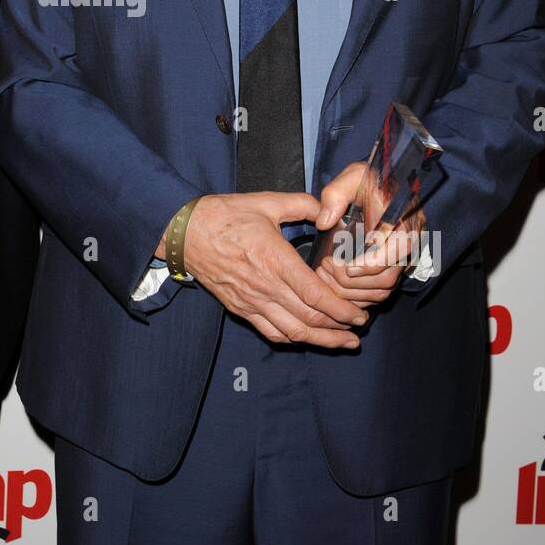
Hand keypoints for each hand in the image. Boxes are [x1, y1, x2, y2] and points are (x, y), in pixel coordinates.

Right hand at [159, 192, 368, 347]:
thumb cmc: (224, 215)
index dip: (342, 310)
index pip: (315, 295)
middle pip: (309, 318)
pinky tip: (307, 338)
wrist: (185, 233)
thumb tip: (327, 210)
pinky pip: (271, 331)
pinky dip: (293, 339)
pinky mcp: (241, 308)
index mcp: (275, 259)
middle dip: (340, 328)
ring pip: (293, 331)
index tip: (360, 314)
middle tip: (359, 328)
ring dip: (321, 340)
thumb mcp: (265, 202)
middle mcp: (265, 286)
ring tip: (343, 342)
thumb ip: (301, 205)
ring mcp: (252, 301)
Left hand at [314, 163, 426, 305]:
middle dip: (354, 281)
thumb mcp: (353, 177)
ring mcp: (400, 258)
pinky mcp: (390, 267)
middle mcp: (408, 243)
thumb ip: (336, 194)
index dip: (372, 264)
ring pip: (383, 289)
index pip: (399, 250)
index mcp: (404, 219)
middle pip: (388, 277)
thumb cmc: (370, 180)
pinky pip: (378, 291)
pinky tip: (335, 284)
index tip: (345, 266)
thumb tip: (323, 221)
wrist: (383, 184)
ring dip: (353, 291)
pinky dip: (357, 295)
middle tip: (327, 270)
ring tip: (327, 277)